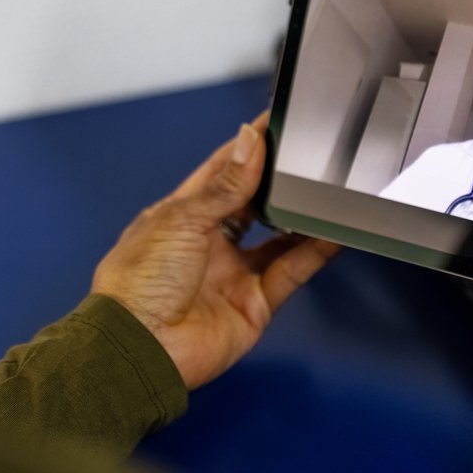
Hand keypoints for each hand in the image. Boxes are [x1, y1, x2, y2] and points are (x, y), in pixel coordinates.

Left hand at [91, 114, 341, 389]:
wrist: (141, 348)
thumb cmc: (139, 283)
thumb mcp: (181, 219)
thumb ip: (225, 185)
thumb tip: (250, 140)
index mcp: (181, 215)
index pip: (222, 172)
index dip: (249, 148)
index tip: (275, 123)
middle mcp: (209, 242)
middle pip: (254, 204)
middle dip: (279, 181)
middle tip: (309, 155)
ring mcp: (233, 273)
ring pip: (279, 238)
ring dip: (302, 217)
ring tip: (328, 189)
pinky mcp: (255, 304)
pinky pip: (292, 272)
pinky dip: (315, 253)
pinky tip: (334, 232)